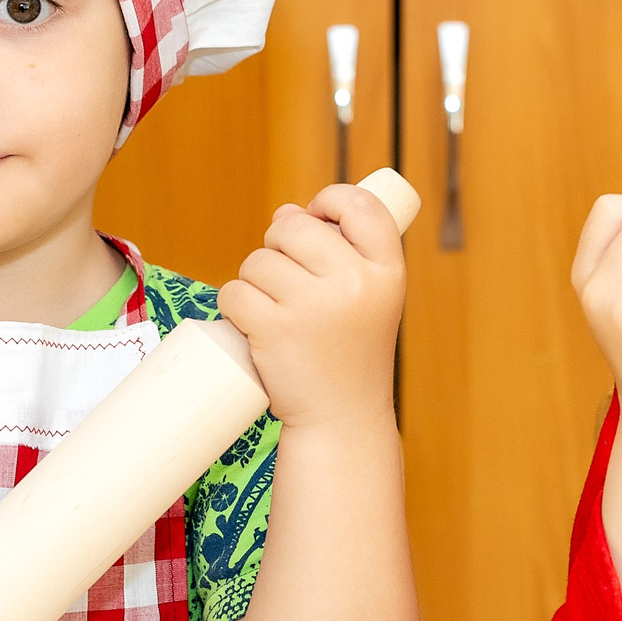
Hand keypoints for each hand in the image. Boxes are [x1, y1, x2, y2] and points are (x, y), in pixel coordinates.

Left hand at [220, 182, 405, 430]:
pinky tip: (255, 328)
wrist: (342, 419)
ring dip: (255, 282)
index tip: (316, 218)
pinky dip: (235, 307)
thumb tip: (285, 212)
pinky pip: (234, 292)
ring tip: (279, 315)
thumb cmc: (350, 352)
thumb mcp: (366, 298)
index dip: (330, 201)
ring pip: (257, 261)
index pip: (362, 205)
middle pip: (292, 228)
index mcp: (387, 271)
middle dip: (278, 247)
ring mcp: (314, 306)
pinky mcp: (274, 329)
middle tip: (289, 284)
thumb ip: (337, 251)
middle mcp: (355, 283)